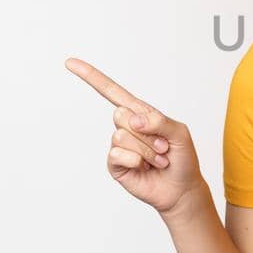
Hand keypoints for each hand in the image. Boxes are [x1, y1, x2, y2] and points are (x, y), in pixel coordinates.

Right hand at [66, 57, 204, 215]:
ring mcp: (119, 146)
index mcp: (140, 112)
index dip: (91, 77)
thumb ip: (159, 121)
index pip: (112, 91)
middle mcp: (126, 126)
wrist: (181, 189)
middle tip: (162, 146)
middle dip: (148, 133)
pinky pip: (118, 154)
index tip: (69, 63)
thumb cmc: (182, 158)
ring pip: (122, 136)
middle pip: (121, 115)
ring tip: (158, 159)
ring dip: (147, 150)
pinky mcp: (115, 164)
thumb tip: (133, 119)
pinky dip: (137, 161)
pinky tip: (145, 168)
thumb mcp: (179, 133)